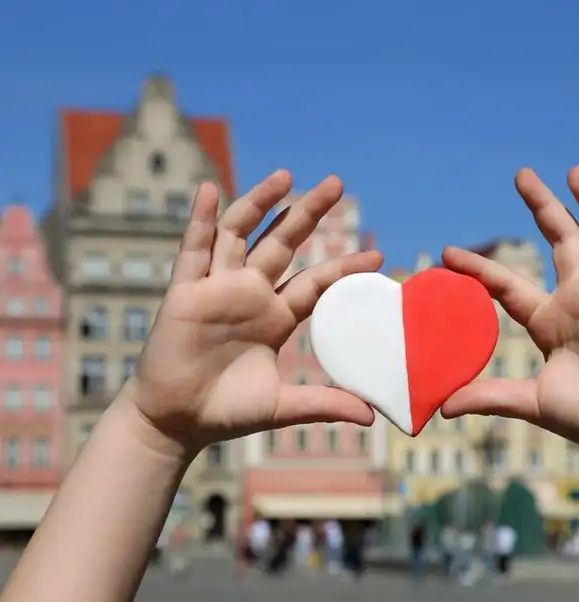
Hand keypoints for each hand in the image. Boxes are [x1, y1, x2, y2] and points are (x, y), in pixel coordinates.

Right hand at [120, 171, 379, 456]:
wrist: (176, 422)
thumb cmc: (227, 412)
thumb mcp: (284, 405)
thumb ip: (325, 404)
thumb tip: (371, 417)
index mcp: (276, 316)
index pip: (316, 282)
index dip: (343, 268)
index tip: (377, 258)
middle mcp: (250, 294)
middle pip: (283, 242)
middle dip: (308, 213)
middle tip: (336, 183)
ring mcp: (217, 288)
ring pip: (241, 234)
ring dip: (260, 203)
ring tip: (286, 176)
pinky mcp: (185, 292)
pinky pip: (194, 249)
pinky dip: (201, 219)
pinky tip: (211, 190)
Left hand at [441, 166, 578, 465]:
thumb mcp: (532, 402)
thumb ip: (490, 397)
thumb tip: (441, 409)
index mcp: (549, 319)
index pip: (507, 284)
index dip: (479, 268)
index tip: (448, 253)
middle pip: (559, 239)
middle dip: (542, 206)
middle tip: (522, 175)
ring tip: (574, 171)